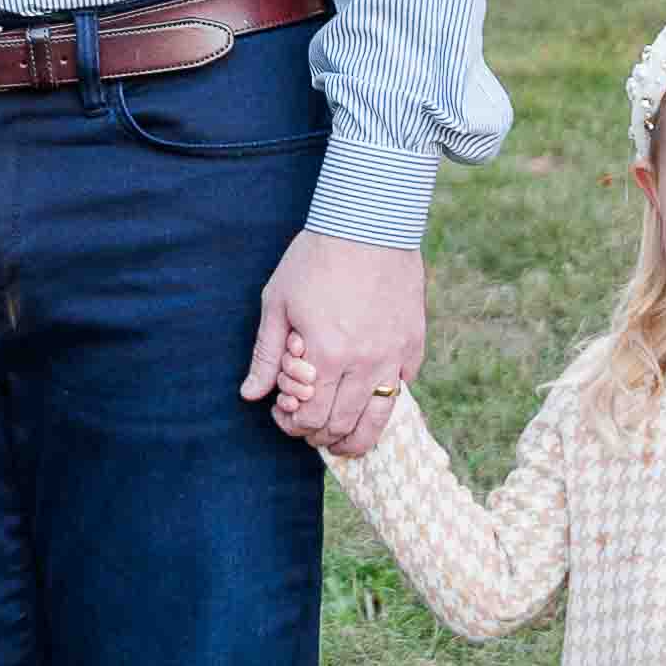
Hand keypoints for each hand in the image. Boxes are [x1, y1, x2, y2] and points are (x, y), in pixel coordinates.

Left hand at [240, 232, 425, 459]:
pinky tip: (366, 395)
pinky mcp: (414, 344)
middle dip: (320, 436)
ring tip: (342, 441)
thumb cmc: (316, 258)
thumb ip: (266, 354)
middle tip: (308, 429)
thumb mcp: (278, 302)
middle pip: (342, 425)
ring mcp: (394, 356)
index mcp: (327, 354)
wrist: (369, 223)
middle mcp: (364, 363)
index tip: (284, 413)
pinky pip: (402, 388)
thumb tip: (251, 395)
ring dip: (357, 438)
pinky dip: (383, 400)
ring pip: (379, 420)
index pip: (311, 417)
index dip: (293, 425)